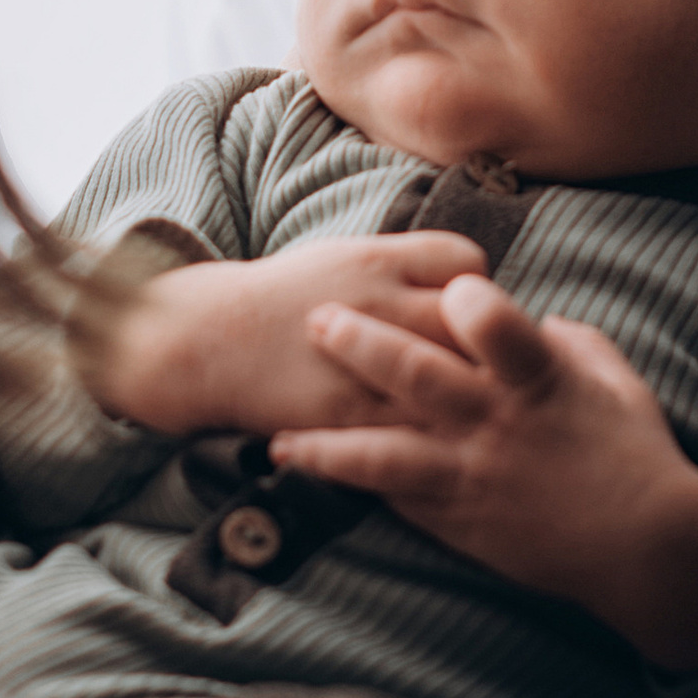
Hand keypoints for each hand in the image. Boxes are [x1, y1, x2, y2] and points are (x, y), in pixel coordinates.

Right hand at [84, 233, 490, 438]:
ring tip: (463, 405)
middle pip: (468, 323)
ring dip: (466, 397)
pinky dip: (432, 438)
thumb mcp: (347, 255)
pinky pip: (411, 432)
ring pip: (449, 382)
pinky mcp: (349, 418)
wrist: (213, 341)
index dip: (477, 286)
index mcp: (377, 259)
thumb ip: (410, 263)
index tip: (468, 309)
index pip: (466, 261)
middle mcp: (377, 305)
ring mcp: (364, 365)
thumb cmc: (288, 295)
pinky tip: (435, 441)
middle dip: (485, 347)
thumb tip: (474, 279)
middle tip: (481, 365)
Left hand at [271, 275, 697, 671]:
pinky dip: (351, 486)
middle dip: (361, 343)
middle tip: (315, 318)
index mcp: (540, 377)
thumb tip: (524, 314)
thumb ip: (559, 337)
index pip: (496, 325)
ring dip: (328, 439)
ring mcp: (473, 473)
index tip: (446, 282)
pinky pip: (395, 498)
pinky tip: (313, 476)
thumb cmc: (634, 451)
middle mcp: (497, 422)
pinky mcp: (461, 516)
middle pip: (416, 376)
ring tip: (278, 434)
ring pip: (386, 451)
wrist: (645, 545)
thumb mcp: (608, 373)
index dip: (467, 299)